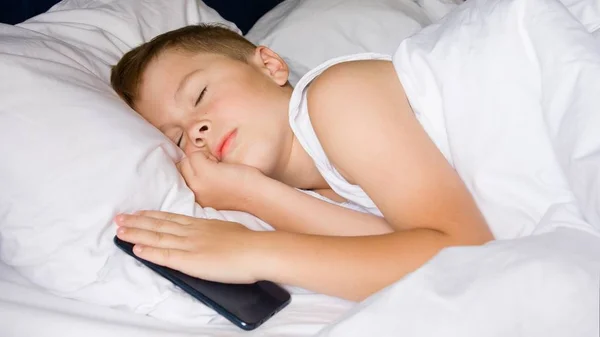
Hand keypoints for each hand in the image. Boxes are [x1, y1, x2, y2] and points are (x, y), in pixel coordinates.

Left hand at [115, 211, 261, 283]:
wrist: (258, 250)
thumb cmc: (249, 242)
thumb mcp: (229, 229)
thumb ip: (215, 231)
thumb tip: (211, 235)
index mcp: (202, 224)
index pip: (172, 218)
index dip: (153, 216)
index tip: (138, 213)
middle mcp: (192, 232)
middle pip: (160, 225)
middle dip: (137, 222)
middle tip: (119, 218)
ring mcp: (191, 245)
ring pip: (158, 237)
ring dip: (137, 234)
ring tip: (120, 231)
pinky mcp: (192, 261)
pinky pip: (166, 256)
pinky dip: (150, 252)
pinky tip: (137, 249)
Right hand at [178, 151, 262, 211]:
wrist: (256, 197)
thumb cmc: (239, 193)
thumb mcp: (212, 194)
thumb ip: (198, 184)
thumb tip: (187, 164)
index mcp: (193, 201)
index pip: (178, 177)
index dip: (192, 171)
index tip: (205, 174)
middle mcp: (192, 193)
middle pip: (180, 167)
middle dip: (194, 164)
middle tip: (214, 170)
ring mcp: (197, 183)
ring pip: (187, 160)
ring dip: (202, 159)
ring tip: (218, 168)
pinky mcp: (205, 173)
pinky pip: (196, 155)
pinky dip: (208, 156)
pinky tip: (222, 165)